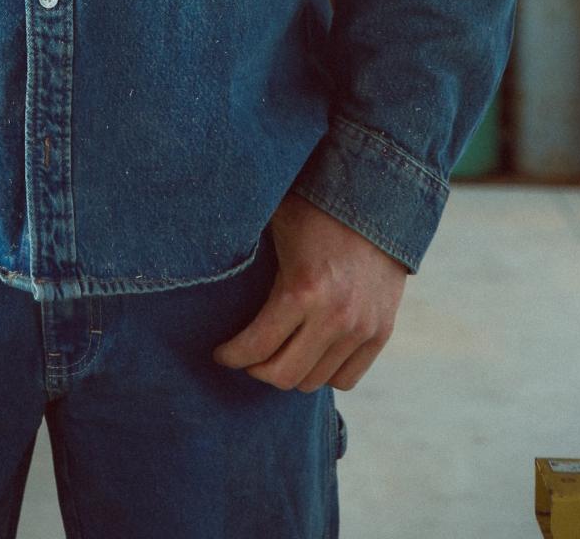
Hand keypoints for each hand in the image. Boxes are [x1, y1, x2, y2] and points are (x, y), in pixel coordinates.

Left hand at [212, 190, 407, 392]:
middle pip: (284, 375)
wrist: (376, 199)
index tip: (220, 353)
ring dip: (289, 372)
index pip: (257, 346)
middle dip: (256, 369)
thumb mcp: (275, 223)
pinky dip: (323, 372)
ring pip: (313, 381)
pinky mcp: (381, 332)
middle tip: (246, 356)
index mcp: (302, 289)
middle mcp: (335, 316)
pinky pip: (345, 379)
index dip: (232, 355)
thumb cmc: (315, 208)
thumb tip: (198, 258)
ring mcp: (362, 328)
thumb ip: (243, 248)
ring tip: (276, 354)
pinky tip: (308, 354)